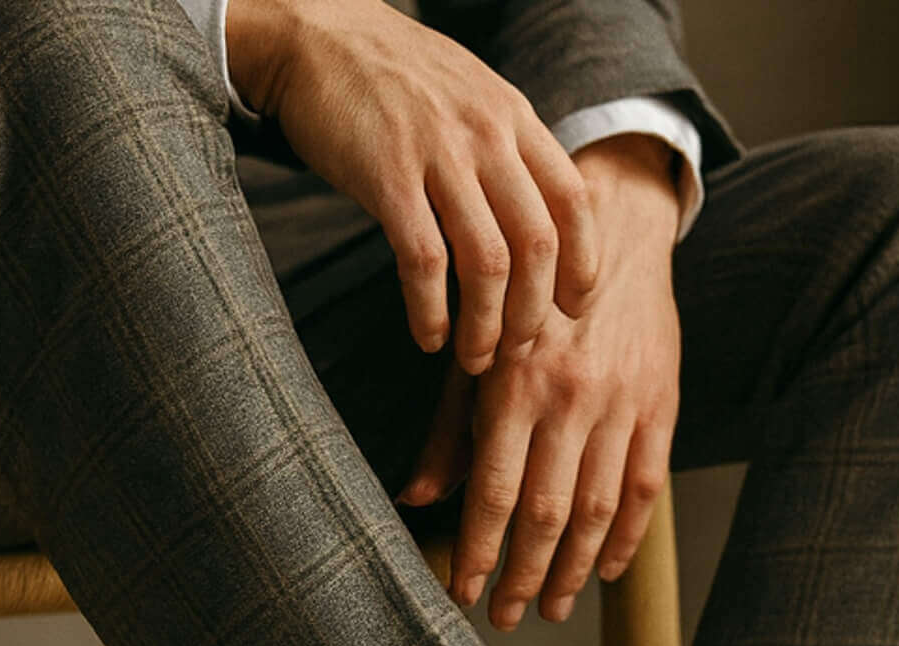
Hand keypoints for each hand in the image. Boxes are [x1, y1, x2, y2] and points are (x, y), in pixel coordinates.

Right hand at [225, 0, 598, 372]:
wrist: (316, 34)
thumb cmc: (393, 80)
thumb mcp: (470, 97)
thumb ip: (507, 152)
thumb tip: (536, 226)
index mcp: (514, 118)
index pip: (573, 203)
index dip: (581, 267)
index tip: (572, 310)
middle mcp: (486, 134)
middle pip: (536, 245)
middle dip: (531, 315)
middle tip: (515, 351)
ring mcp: (438, 154)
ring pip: (487, 263)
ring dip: (484, 326)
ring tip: (473, 357)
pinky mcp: (386, 177)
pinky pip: (424, 263)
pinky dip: (430, 312)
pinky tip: (427, 336)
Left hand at [399, 134, 680, 629]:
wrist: (614, 226)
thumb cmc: (528, 296)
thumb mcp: (479, 352)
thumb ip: (450, 429)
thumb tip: (414, 499)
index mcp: (515, 385)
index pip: (493, 493)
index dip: (478, 554)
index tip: (463, 593)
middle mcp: (570, 399)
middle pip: (545, 515)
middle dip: (521, 576)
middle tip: (504, 617)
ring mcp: (621, 406)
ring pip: (597, 513)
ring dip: (571, 572)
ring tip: (549, 607)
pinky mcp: (660, 406)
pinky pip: (645, 490)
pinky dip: (626, 540)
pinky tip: (605, 573)